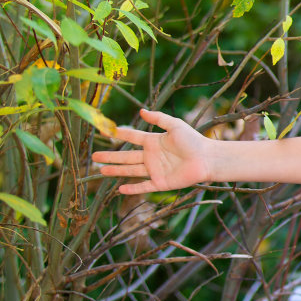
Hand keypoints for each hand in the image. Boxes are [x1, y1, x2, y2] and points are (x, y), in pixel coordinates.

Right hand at [91, 108, 214, 195]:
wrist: (207, 159)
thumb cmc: (193, 140)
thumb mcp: (175, 125)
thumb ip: (158, 118)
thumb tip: (141, 111)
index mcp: (154, 142)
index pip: (133, 138)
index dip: (120, 135)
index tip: (105, 132)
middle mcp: (152, 156)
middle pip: (126, 156)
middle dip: (110, 156)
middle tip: (94, 156)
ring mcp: (155, 170)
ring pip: (131, 171)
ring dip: (115, 171)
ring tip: (100, 170)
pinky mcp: (161, 183)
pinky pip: (143, 186)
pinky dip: (132, 188)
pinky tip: (119, 189)